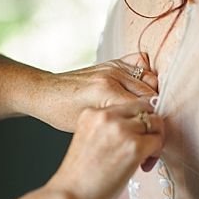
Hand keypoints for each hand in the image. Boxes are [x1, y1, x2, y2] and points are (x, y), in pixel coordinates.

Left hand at [37, 52, 158, 132]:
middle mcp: (113, 75)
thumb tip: (145, 127)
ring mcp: (114, 66)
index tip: (152, 135)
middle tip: (150, 125)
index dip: (151, 124)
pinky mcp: (114, 62)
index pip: (144, 108)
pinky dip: (147, 76)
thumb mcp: (92, 124)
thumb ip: (119, 122)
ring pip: (151, 79)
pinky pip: (142, 64)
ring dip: (152, 95)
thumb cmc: (62, 114)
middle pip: (151, 94)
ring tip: (146, 109)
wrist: (44, 93)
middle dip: (154, 111)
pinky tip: (142, 89)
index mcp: (106, 92)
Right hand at [45, 99, 164, 198]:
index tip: (133, 140)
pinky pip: (158, 141)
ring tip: (143, 159)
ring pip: (155, 124)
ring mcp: (121, 130)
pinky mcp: (134, 146)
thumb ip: (111, 129)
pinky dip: (156, 154)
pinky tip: (143, 167)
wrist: (70, 197)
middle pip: (146, 110)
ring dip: (155, 140)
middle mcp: (106, 116)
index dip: (137, 122)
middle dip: (150, 128)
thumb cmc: (80, 177)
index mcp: (92, 113)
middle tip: (145, 149)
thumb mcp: (90, 140)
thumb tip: (140, 127)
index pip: (130, 105)